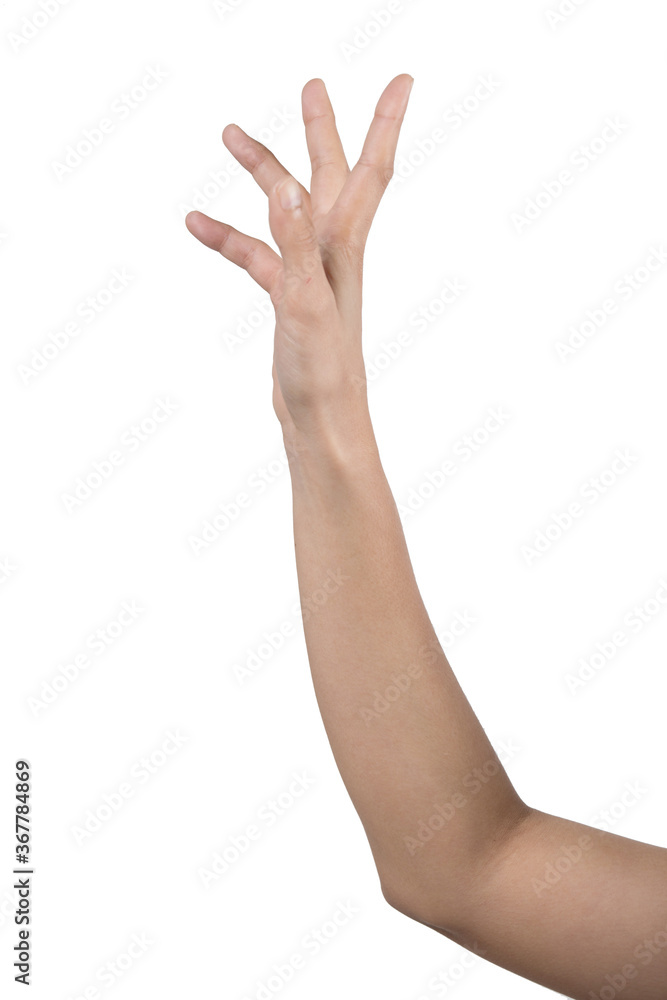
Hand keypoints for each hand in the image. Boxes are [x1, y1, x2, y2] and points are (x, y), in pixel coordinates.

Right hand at [185, 74, 412, 441]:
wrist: (321, 420)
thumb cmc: (324, 371)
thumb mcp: (305, 301)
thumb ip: (296, 244)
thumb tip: (284, 187)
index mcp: (344, 247)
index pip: (369, 172)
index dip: (383, 124)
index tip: (402, 80)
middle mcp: (333, 253)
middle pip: (329, 177)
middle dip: (322, 131)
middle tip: (312, 88)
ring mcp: (309, 273)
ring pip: (285, 210)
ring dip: (262, 171)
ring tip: (231, 134)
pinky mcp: (288, 297)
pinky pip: (256, 255)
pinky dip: (229, 237)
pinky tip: (198, 223)